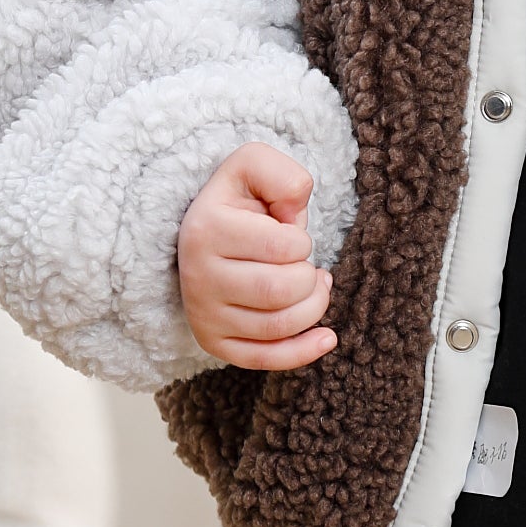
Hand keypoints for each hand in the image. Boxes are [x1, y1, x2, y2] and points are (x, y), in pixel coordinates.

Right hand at [177, 145, 334, 369]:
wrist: (204, 233)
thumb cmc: (239, 202)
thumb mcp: (253, 167)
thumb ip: (280, 174)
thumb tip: (294, 211)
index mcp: (206, 229)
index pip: (283, 246)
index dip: (301, 240)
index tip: (290, 235)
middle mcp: (198, 276)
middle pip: (281, 291)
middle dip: (309, 278)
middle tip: (306, 266)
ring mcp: (203, 314)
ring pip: (279, 326)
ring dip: (313, 306)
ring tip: (313, 286)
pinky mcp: (214, 342)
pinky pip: (265, 359)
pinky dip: (304, 352)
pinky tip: (327, 337)